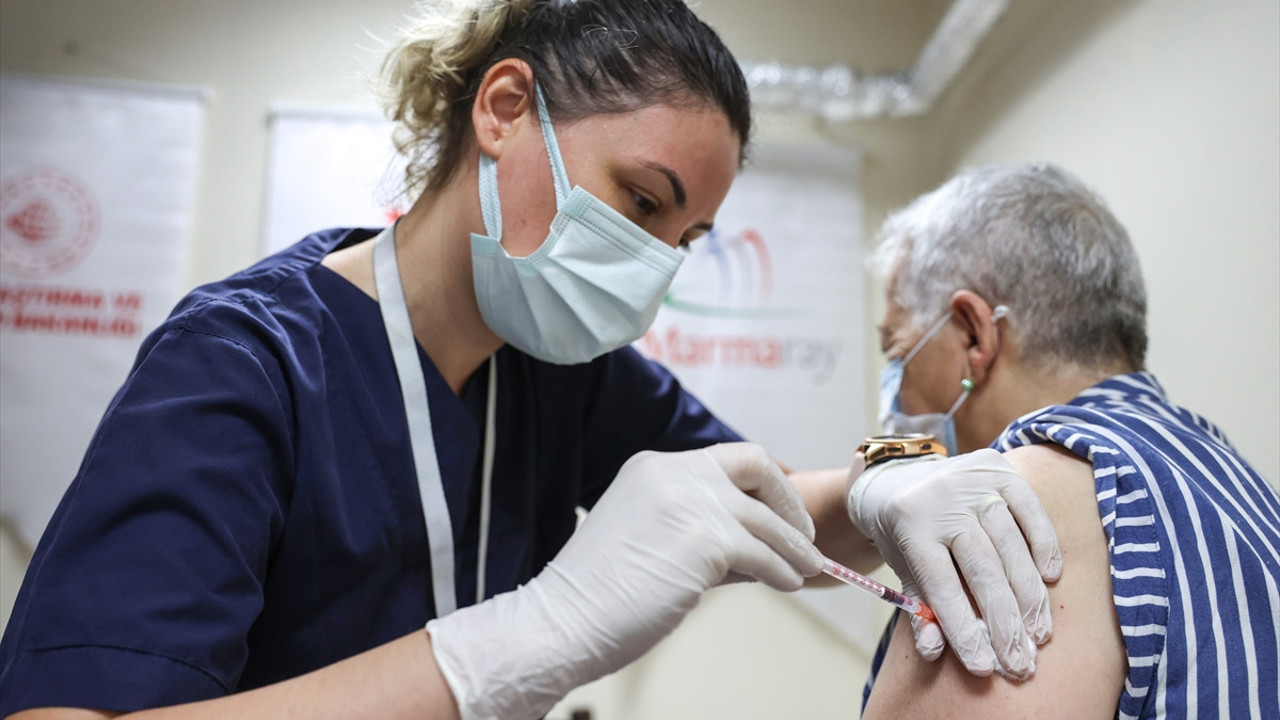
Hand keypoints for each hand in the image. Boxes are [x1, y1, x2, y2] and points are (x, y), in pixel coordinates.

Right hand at [428, 443, 823, 719]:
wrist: (563, 621)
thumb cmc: (598, 593)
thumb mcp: (646, 536)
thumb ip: (693, 528)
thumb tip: (750, 546)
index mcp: (653, 467)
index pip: (725, 460)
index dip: (759, 485)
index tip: (777, 513)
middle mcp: (674, 473)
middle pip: (755, 467)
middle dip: (787, 500)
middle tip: (803, 534)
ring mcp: (692, 503)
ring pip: (766, 519)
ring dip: (793, 547)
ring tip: (808, 568)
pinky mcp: (706, 541)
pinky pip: (763, 555)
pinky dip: (782, 570)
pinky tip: (789, 584)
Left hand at [846, 448, 1061, 678]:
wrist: (897, 476)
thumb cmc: (903, 532)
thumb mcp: (902, 565)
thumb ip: (920, 606)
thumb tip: (935, 651)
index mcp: (910, 523)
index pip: (941, 584)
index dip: (963, 628)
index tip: (983, 666)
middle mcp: (942, 498)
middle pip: (982, 567)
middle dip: (1004, 621)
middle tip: (1020, 662)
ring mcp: (972, 480)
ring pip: (1010, 544)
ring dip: (1029, 594)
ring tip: (1038, 634)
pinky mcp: (999, 468)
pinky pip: (1030, 510)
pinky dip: (1043, 545)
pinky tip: (1049, 580)